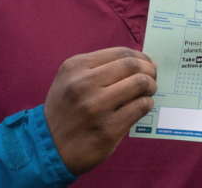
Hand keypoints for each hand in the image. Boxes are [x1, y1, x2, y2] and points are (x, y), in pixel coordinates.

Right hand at [43, 47, 157, 175]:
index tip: (147, 63)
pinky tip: (143, 106)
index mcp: (75, 67)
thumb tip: (142, 62)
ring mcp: (96, 107)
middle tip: (152, 78)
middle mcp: (84, 84)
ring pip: (139, 83)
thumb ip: (100, 68)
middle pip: (132, 66)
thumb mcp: (69, 80)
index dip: (140, 56)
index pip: (120, 53)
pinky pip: (140, 107)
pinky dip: (147, 103)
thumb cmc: (65, 110)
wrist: (48, 147)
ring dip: (151, 86)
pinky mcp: (107, 129)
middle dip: (149, 70)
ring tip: (149, 92)